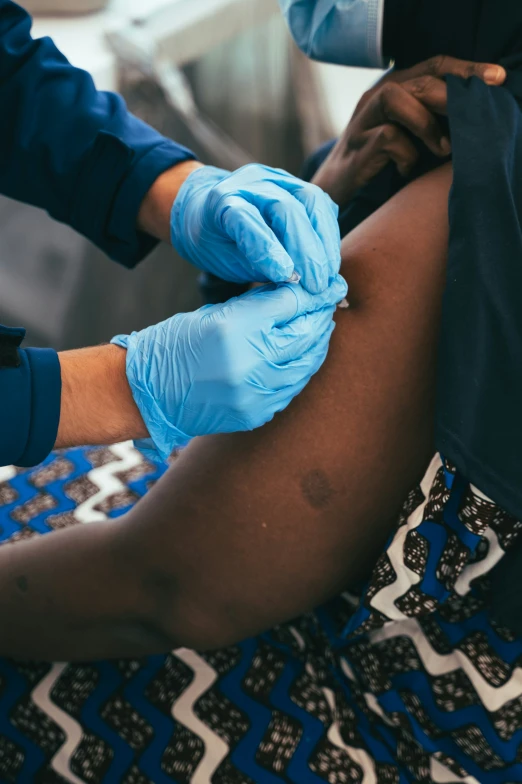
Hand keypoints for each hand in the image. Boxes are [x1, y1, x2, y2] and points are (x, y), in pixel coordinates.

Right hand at [112, 275, 347, 460]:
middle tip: (329, 304)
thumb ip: (259, 303)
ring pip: (306, 364)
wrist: (148, 392)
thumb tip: (298, 290)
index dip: (315, 293)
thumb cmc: (177, 344)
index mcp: (236, 328)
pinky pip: (292, 388)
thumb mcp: (216, 311)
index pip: (293, 304)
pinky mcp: (256, 414)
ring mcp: (255, 394)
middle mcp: (250, 363)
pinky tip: (300, 357)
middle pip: (307, 334)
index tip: (330, 286)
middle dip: (321, 317)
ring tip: (319, 328)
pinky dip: (301, 370)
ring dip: (317, 344)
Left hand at [170, 163, 341, 293]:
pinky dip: (329, 233)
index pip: (247, 220)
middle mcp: (251, 182)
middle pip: (286, 209)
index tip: (286, 276)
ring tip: (328, 275)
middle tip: (316, 285)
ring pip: (311, 200)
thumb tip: (295, 280)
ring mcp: (277, 179)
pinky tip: (329, 260)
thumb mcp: (224, 260)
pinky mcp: (297, 185)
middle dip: (306, 250)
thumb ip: (256, 266)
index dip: (268, 248)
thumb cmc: (216, 243)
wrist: (207, 210)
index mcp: (222, 201)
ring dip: (325, 241)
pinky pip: (321, 204)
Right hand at [313, 55, 506, 206]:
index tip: (496, 79)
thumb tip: (471, 116)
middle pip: (418, 79)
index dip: (465, 69)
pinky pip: (388, 138)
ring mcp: (363, 120)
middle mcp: (375, 98)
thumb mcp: (408, 134)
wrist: (334, 190)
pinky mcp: (357, 145)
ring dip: (425, 123)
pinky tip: (406, 171)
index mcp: (392, 88)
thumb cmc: (378, 163)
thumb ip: (431, 119)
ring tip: (442, 148)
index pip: (433, 65)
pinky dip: (406, 156)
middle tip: (471, 117)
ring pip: (396, 97)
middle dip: (450, 96)